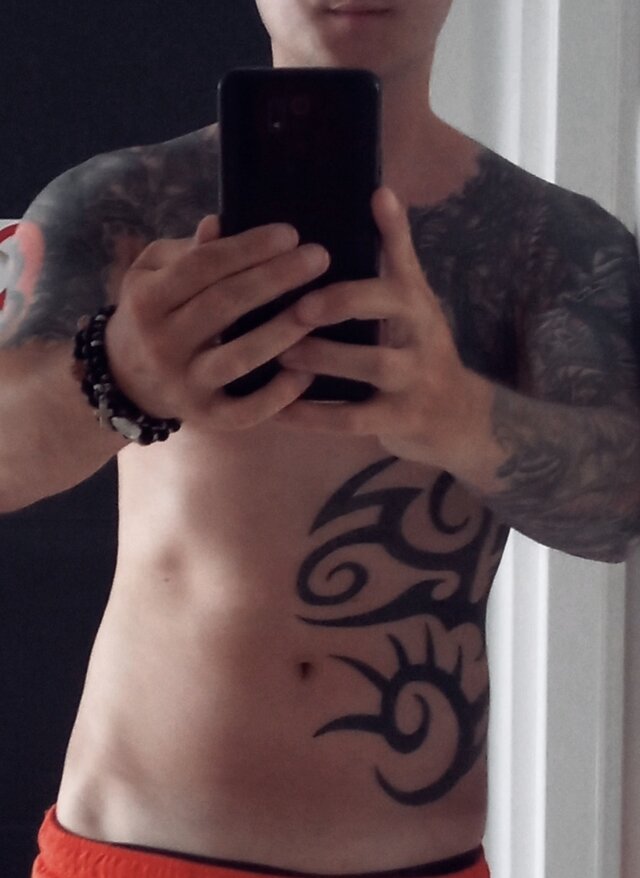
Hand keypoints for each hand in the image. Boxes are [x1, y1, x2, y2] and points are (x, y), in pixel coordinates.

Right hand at [105, 217, 329, 430]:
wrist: (124, 380)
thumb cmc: (151, 314)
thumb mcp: (153, 274)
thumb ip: (188, 251)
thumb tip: (220, 223)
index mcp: (148, 299)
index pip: (203, 266)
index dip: (248, 248)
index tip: (290, 233)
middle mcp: (163, 342)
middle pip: (225, 305)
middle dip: (275, 278)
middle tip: (319, 257)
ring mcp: (185, 384)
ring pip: (239, 357)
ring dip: (282, 332)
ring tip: (319, 308)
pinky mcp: (205, 417)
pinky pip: (246, 411)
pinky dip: (278, 395)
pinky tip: (307, 373)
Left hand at [276, 187, 491, 469]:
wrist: (458, 416)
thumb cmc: (419, 349)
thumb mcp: (414, 302)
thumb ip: (393, 255)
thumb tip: (378, 190)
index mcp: (416, 300)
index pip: (406, 258)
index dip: (392, 229)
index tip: (373, 198)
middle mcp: (421, 333)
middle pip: (389, 308)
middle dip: (342, 302)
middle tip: (298, 304)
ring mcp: (414, 378)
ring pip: (372, 364)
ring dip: (324, 358)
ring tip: (281, 356)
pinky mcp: (401, 419)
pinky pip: (353, 418)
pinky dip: (313, 415)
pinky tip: (279, 410)